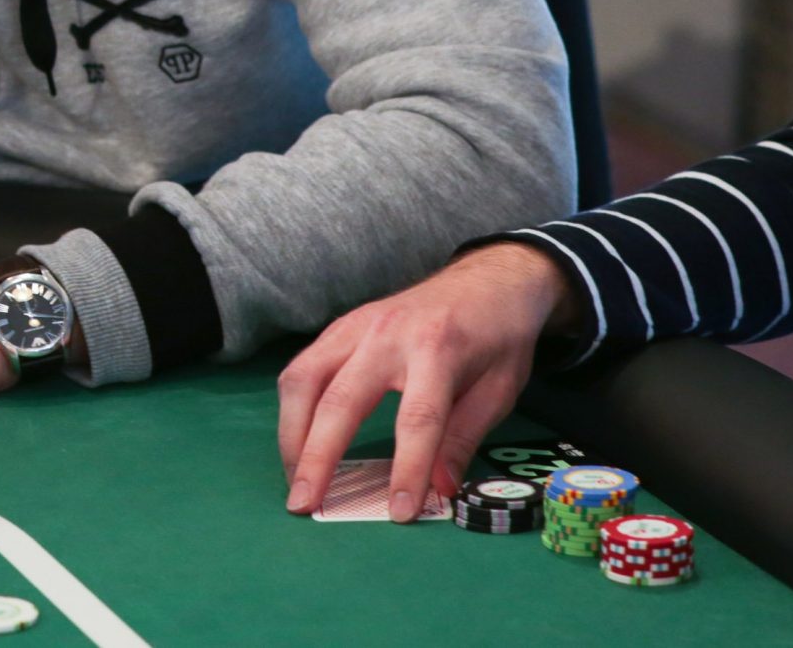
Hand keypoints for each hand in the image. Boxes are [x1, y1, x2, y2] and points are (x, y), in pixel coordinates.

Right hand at [277, 242, 575, 521]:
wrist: (486, 279)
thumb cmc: (497, 337)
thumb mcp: (500, 390)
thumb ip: (463, 437)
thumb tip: (437, 490)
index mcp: (438, 349)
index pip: (417, 419)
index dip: (406, 469)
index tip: (397, 513)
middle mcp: (387, 334)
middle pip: (340, 400)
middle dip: (315, 457)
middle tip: (302, 503)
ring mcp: (355, 326)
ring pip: (302, 379)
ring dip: (291, 433)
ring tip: (295, 477)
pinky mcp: (339, 327)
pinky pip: (302, 368)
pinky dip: (293, 408)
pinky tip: (298, 439)